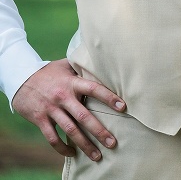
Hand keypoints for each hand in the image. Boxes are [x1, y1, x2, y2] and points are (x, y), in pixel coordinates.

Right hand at [11, 59, 125, 160]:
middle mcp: (63, 97)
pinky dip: (62, 148)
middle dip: (99, 131)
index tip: (123, 107)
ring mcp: (51, 109)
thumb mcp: (66, 65)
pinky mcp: (40, 119)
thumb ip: (82, 67)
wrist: (20, 79)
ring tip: (97, 155)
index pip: (94, 89)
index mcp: (72, 82)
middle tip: (112, 143)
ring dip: (84, 144)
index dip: (109, 97)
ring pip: (70, 130)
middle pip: (84, 116)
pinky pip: (52, 137)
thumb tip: (103, 63)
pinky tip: (72, 153)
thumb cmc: (49, 72)